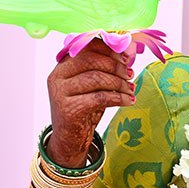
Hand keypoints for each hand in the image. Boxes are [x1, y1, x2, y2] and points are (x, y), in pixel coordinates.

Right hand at [46, 38, 135, 165]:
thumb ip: (102, 69)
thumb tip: (126, 55)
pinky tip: (128, 100)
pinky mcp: (69, 109)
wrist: (70, 139)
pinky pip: (100, 97)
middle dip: (115, 66)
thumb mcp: (92, 86)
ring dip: (119, 83)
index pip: (85, 48)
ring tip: (130, 89)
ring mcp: (60, 93)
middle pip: (91, 61)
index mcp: (63, 66)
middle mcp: (58, 77)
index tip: (125, 56)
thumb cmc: (83, 108)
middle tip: (130, 73)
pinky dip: (118, 97)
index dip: (108, 49)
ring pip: (96, 78)